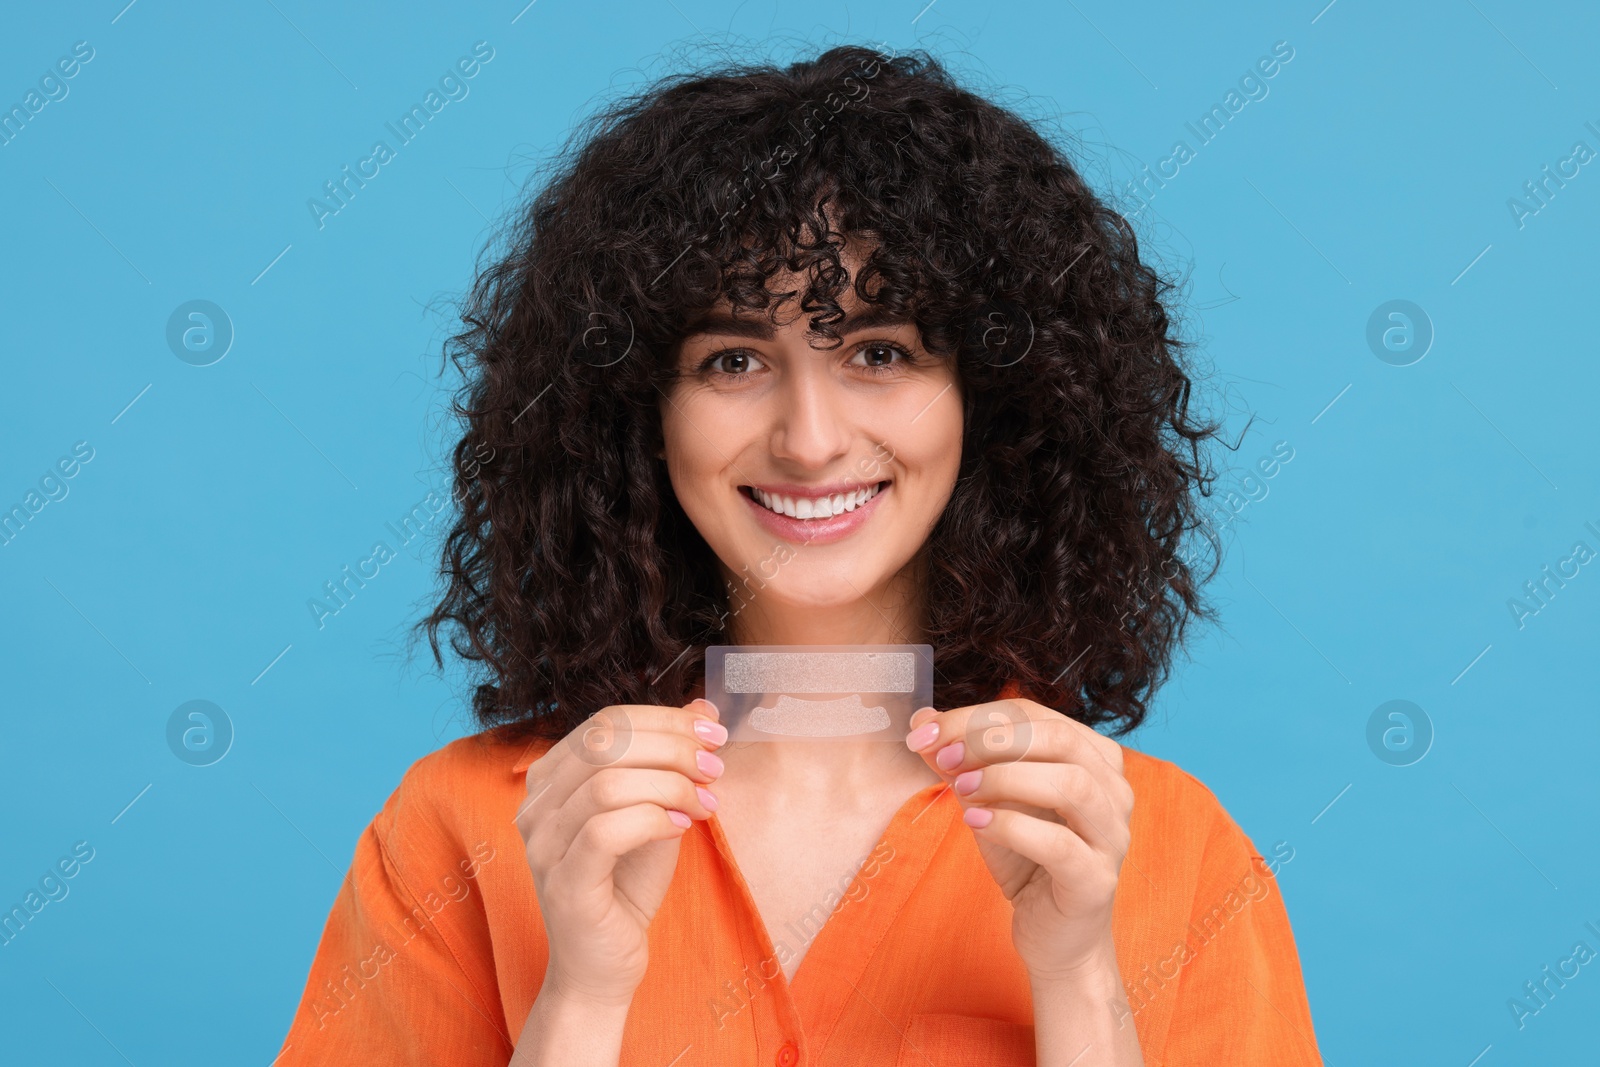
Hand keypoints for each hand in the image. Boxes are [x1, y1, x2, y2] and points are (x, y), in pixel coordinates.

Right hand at [514, 698, 725, 1005]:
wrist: (603, 965)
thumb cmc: (626, 886)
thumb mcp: (655, 809)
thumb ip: (670, 761)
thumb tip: (702, 710)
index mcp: (551, 778)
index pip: (606, 722)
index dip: (665, 720)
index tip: (714, 734)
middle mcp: (536, 806)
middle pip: (605, 743)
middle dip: (672, 746)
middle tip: (715, 767)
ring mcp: (543, 844)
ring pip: (608, 783)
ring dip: (671, 785)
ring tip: (706, 802)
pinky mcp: (563, 882)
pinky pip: (607, 831)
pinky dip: (653, 820)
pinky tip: (683, 828)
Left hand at [905, 699, 1133, 980]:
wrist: (1055, 937)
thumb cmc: (1026, 860)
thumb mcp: (987, 800)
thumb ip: (960, 761)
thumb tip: (922, 721)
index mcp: (1093, 758)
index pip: (1035, 715)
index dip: (975, 717)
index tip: (925, 731)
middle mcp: (1114, 790)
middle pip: (1059, 739)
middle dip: (992, 740)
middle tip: (944, 757)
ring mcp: (1111, 836)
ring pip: (1071, 784)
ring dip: (1006, 778)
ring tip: (961, 789)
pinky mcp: (1096, 880)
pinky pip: (1059, 844)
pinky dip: (1011, 826)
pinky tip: (976, 823)